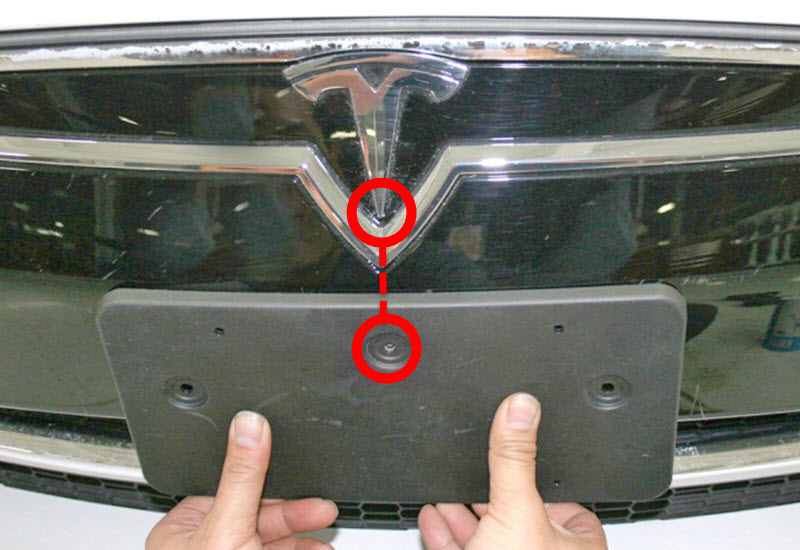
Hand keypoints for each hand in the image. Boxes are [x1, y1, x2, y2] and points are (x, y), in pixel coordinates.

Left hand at [146, 411, 337, 549]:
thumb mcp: (228, 524)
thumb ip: (243, 476)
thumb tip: (251, 424)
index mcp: (182, 527)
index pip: (234, 487)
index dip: (269, 478)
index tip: (298, 471)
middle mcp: (203, 544)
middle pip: (259, 513)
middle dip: (296, 512)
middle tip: (323, 508)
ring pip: (273, 538)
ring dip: (304, 536)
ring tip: (327, 535)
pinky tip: (320, 549)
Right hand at [418, 393, 606, 549]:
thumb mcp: (518, 509)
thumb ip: (515, 458)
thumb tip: (521, 407)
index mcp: (575, 542)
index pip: (556, 493)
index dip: (532, 472)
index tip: (512, 450)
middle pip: (514, 511)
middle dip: (487, 490)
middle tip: (469, 466)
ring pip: (485, 531)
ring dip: (461, 510)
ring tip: (444, 490)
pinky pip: (461, 548)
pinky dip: (445, 532)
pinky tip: (433, 518)